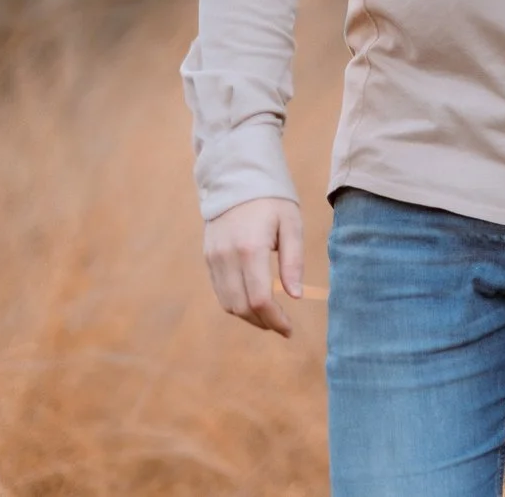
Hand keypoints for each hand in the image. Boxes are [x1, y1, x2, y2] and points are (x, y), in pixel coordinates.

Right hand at [203, 196, 305, 335]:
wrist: (237, 176)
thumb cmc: (272, 199)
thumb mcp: (291, 224)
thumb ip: (293, 261)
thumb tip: (295, 295)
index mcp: (250, 248)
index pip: (260, 299)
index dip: (275, 320)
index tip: (289, 329)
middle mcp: (227, 257)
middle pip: (241, 307)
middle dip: (263, 323)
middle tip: (283, 326)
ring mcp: (214, 258)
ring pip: (227, 303)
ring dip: (249, 316)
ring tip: (271, 317)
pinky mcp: (208, 257)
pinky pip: (220, 291)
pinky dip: (236, 303)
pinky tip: (254, 302)